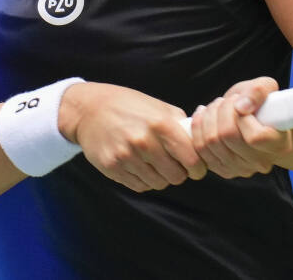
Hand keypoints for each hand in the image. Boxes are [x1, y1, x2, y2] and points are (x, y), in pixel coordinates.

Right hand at [58, 82, 205, 191]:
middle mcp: (144, 142)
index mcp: (160, 124)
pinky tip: (141, 167)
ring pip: (158, 184)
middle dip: (179, 173)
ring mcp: (126, 156)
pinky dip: (144, 181)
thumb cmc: (130, 106)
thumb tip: (202, 142)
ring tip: (157, 165)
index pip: (191, 158)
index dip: (198, 168)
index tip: (197, 169)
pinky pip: (139, 186)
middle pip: (176, 176)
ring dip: (161, 178)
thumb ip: (181, 124)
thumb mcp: (158, 107)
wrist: (90, 110)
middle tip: (175, 166)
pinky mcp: (112, 168)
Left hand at [189, 77, 291, 179]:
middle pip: (228, 136)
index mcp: (279, 145)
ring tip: (217, 106)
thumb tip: (242, 106)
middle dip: (222, 110)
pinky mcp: (222, 169)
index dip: (243, 117)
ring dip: (208, 116)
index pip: (256, 137)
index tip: (242, 104)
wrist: (254, 120)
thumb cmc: (262, 104)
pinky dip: (198, 128)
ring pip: (211, 142)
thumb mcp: (266, 88)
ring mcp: (240, 169)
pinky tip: (203, 115)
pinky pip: (200, 150)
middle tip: (227, 101)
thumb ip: (259, 92)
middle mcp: (261, 162)